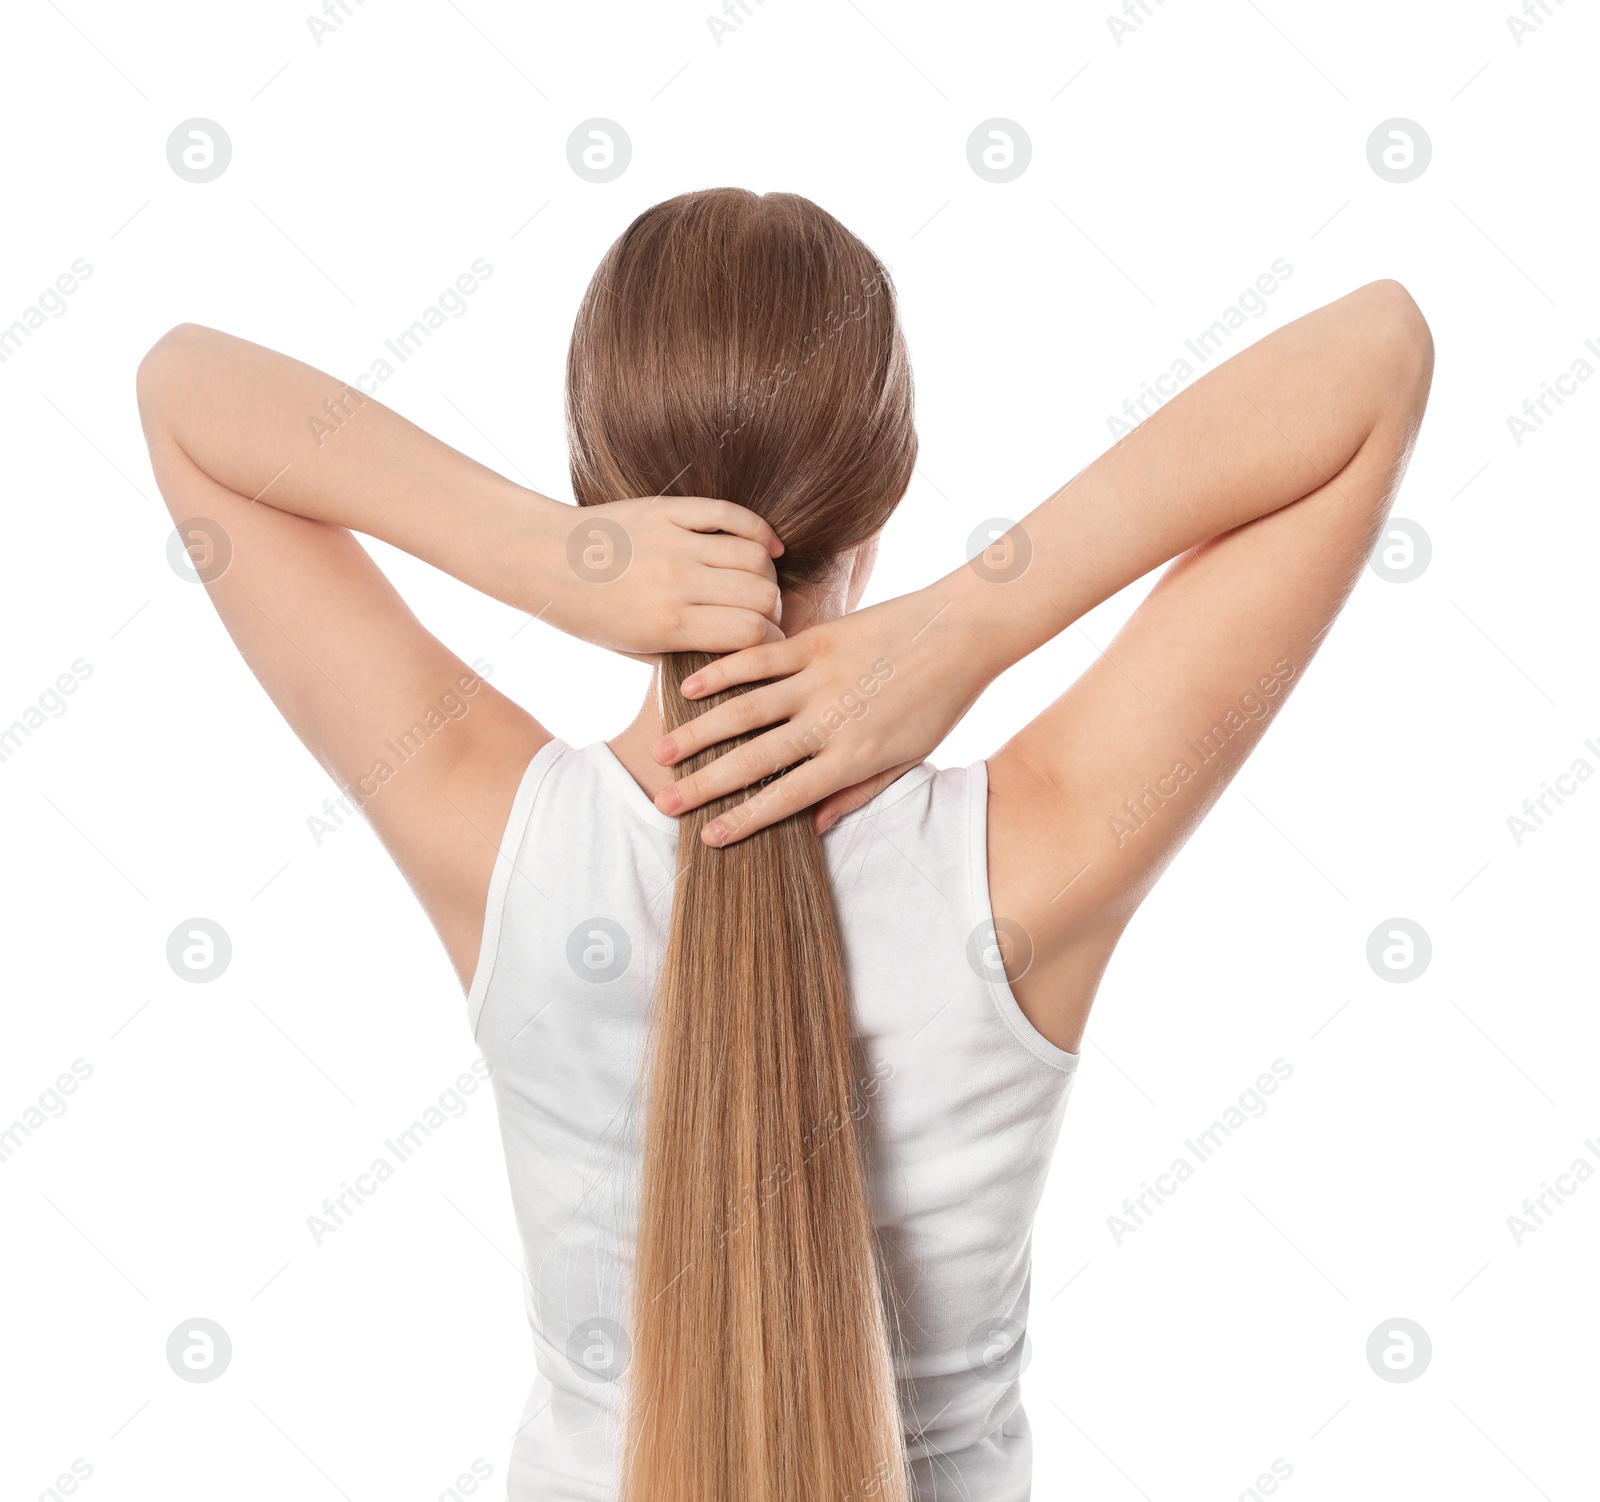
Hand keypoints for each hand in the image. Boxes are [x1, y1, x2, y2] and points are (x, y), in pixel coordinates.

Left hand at [541, 495, 786, 656]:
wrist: (543, 559)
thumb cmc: (588, 614)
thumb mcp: (635, 651)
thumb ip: (689, 652)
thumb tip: (742, 654)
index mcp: (667, 625)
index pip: (751, 635)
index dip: (771, 643)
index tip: (770, 646)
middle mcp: (676, 581)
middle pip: (763, 595)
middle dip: (773, 611)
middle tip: (766, 617)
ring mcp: (674, 541)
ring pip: (755, 556)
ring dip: (768, 575)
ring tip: (760, 586)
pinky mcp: (669, 510)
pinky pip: (732, 516)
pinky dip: (761, 531)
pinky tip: (770, 547)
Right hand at [649, 585, 994, 844]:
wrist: (962, 632)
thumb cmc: (940, 701)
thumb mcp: (909, 758)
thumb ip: (859, 792)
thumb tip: (816, 827)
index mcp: (853, 757)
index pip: (787, 797)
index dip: (744, 820)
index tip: (708, 838)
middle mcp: (830, 721)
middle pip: (754, 759)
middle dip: (704, 786)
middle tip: (663, 803)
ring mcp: (819, 679)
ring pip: (745, 710)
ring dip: (698, 733)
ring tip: (660, 752)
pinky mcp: (817, 642)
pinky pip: (759, 660)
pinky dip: (722, 674)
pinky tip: (689, 690)